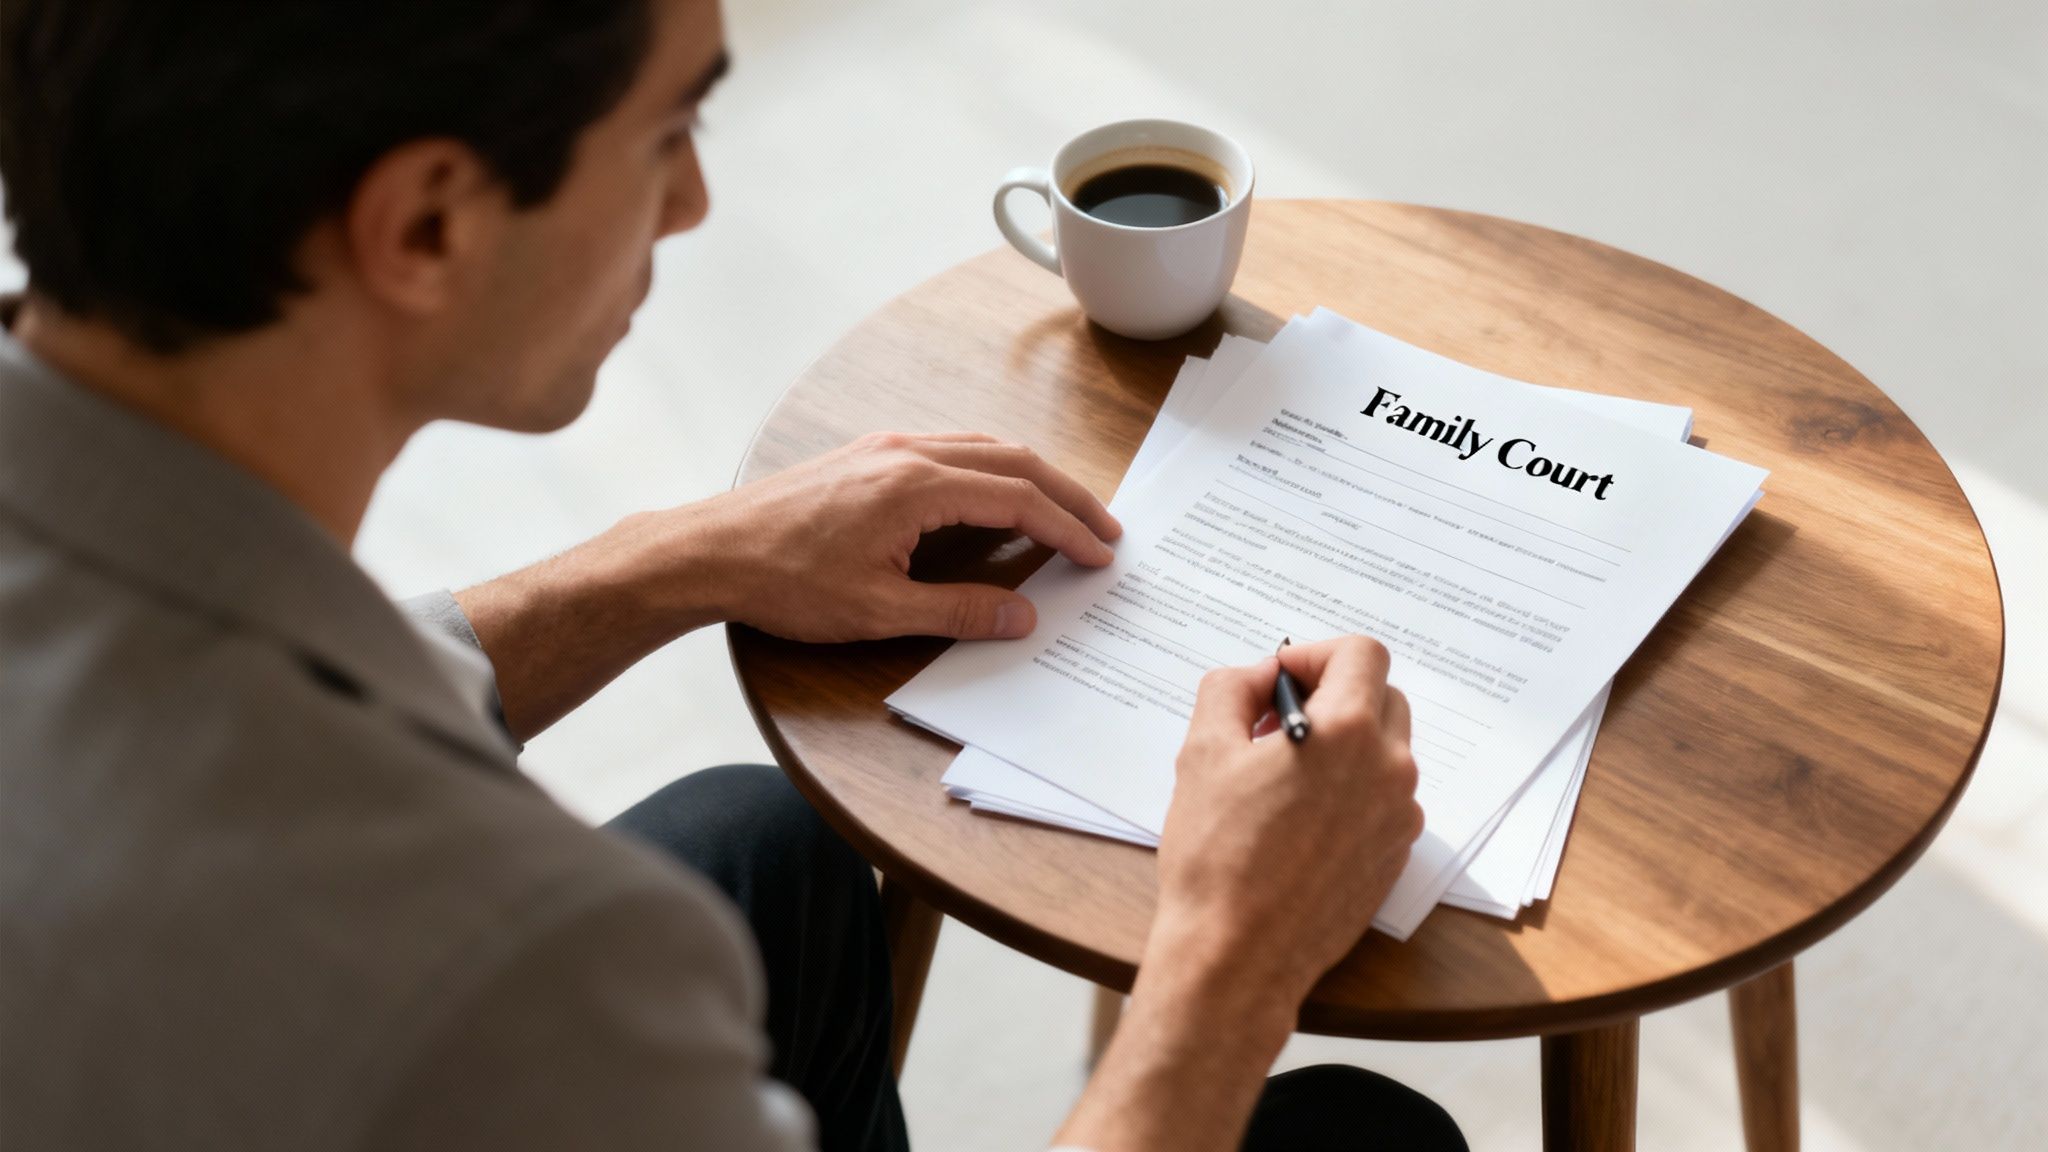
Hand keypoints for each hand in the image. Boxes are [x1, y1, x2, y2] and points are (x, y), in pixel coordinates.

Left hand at [666, 431, 1121, 642]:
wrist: (710, 552)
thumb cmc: (784, 581)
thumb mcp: (878, 611)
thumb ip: (958, 611)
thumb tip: (1023, 616)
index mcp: (917, 485)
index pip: (1018, 501)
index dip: (1067, 529)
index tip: (1101, 555)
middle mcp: (907, 452)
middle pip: (1013, 462)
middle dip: (1066, 496)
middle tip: (1106, 530)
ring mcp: (885, 448)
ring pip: (983, 448)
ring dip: (1031, 478)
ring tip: (1065, 511)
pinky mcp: (867, 455)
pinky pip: (950, 447)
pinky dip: (992, 468)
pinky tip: (997, 494)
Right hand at [1153, 636, 1421, 1002]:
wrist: (1237, 955)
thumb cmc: (1216, 856)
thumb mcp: (1202, 751)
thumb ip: (1231, 689)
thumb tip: (1260, 677)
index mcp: (1349, 732)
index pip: (1361, 653)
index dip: (1315, 653)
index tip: (1279, 678)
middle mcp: (1389, 770)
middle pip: (1381, 696)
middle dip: (1331, 695)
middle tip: (1273, 723)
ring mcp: (1399, 816)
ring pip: (1384, 749)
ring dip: (1342, 744)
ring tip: (1282, 776)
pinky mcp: (1394, 856)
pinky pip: (1382, 798)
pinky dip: (1350, 790)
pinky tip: (1299, 819)